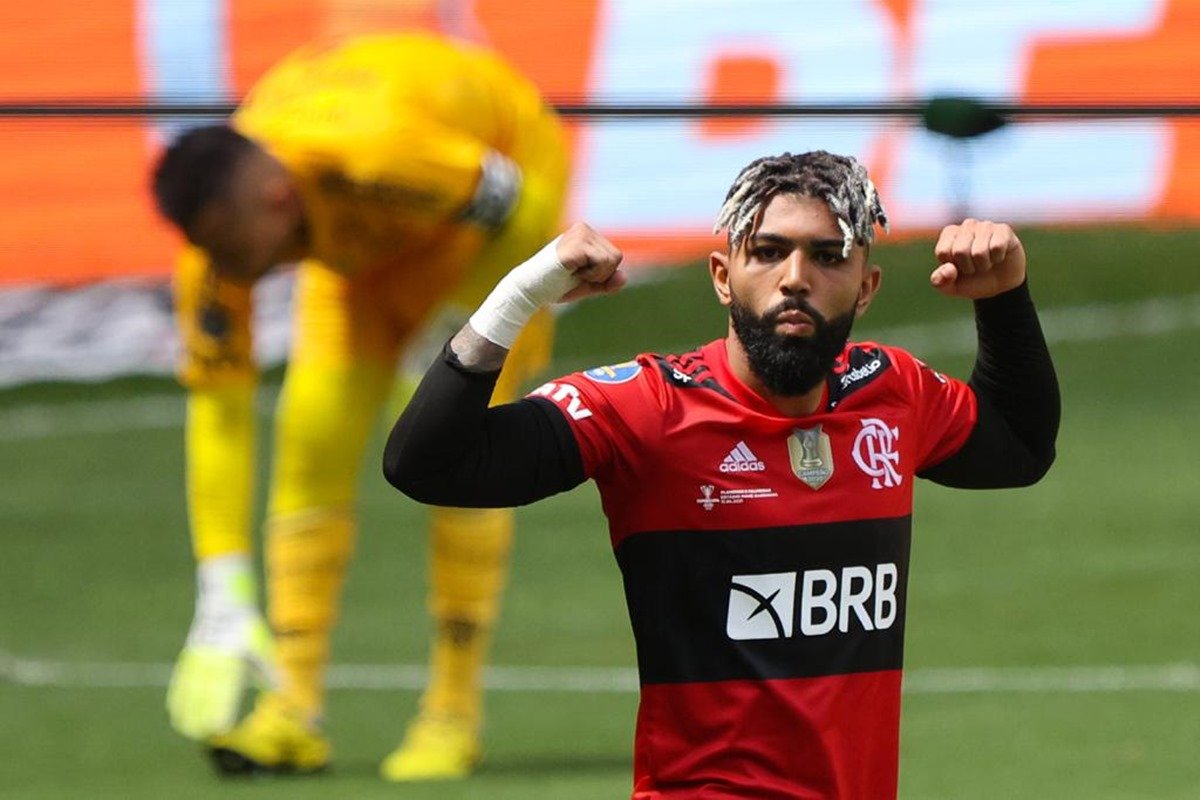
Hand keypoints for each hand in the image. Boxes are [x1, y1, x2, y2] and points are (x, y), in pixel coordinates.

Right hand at [166, 559, 278, 739]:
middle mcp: (213, 659)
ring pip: (190, 689)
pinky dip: (178, 698)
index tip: (222, 726)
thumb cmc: (248, 629)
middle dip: (204, 715)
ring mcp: (198, 658)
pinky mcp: (188, 657)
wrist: (224, 605)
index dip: (223, 708)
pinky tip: (176, 713)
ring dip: (188, 711)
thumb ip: (270, 671)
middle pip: (205, 693)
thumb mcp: (263, 646)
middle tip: (204, 736)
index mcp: (233, 657)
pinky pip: (180, 681)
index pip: (227, 688)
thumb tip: (284, 691)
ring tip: (189, 731)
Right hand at [554, 222, 626, 301]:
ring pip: (611, 260)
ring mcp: (579, 234)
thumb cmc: (556, 285)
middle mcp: (584, 229)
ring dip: (595, 275)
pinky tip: (571, 272)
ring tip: (572, 273)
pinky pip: (601, 262)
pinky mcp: (576, 244)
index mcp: (587, 233)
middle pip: (616, 257)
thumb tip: (624, 277)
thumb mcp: (588, 284)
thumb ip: (607, 282)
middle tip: (576, 275)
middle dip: (601, 275)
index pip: (615, 256)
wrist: (531, 289)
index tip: (579, 275)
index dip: (602, 274)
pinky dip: (590, 275)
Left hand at [931, 219, 1025, 299]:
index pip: (943, 252)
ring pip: (979, 252)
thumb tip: (949, 269)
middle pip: (960, 251)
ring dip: (984, 265)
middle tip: (975, 266)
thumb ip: (940, 280)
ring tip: (987, 262)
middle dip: (968, 267)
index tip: (959, 267)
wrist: (1001, 285)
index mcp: (949, 233)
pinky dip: (997, 259)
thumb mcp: (951, 286)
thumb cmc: (972, 281)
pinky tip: (998, 256)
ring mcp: (986, 225)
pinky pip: (997, 247)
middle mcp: (967, 225)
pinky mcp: (1003, 230)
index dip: (952, 267)